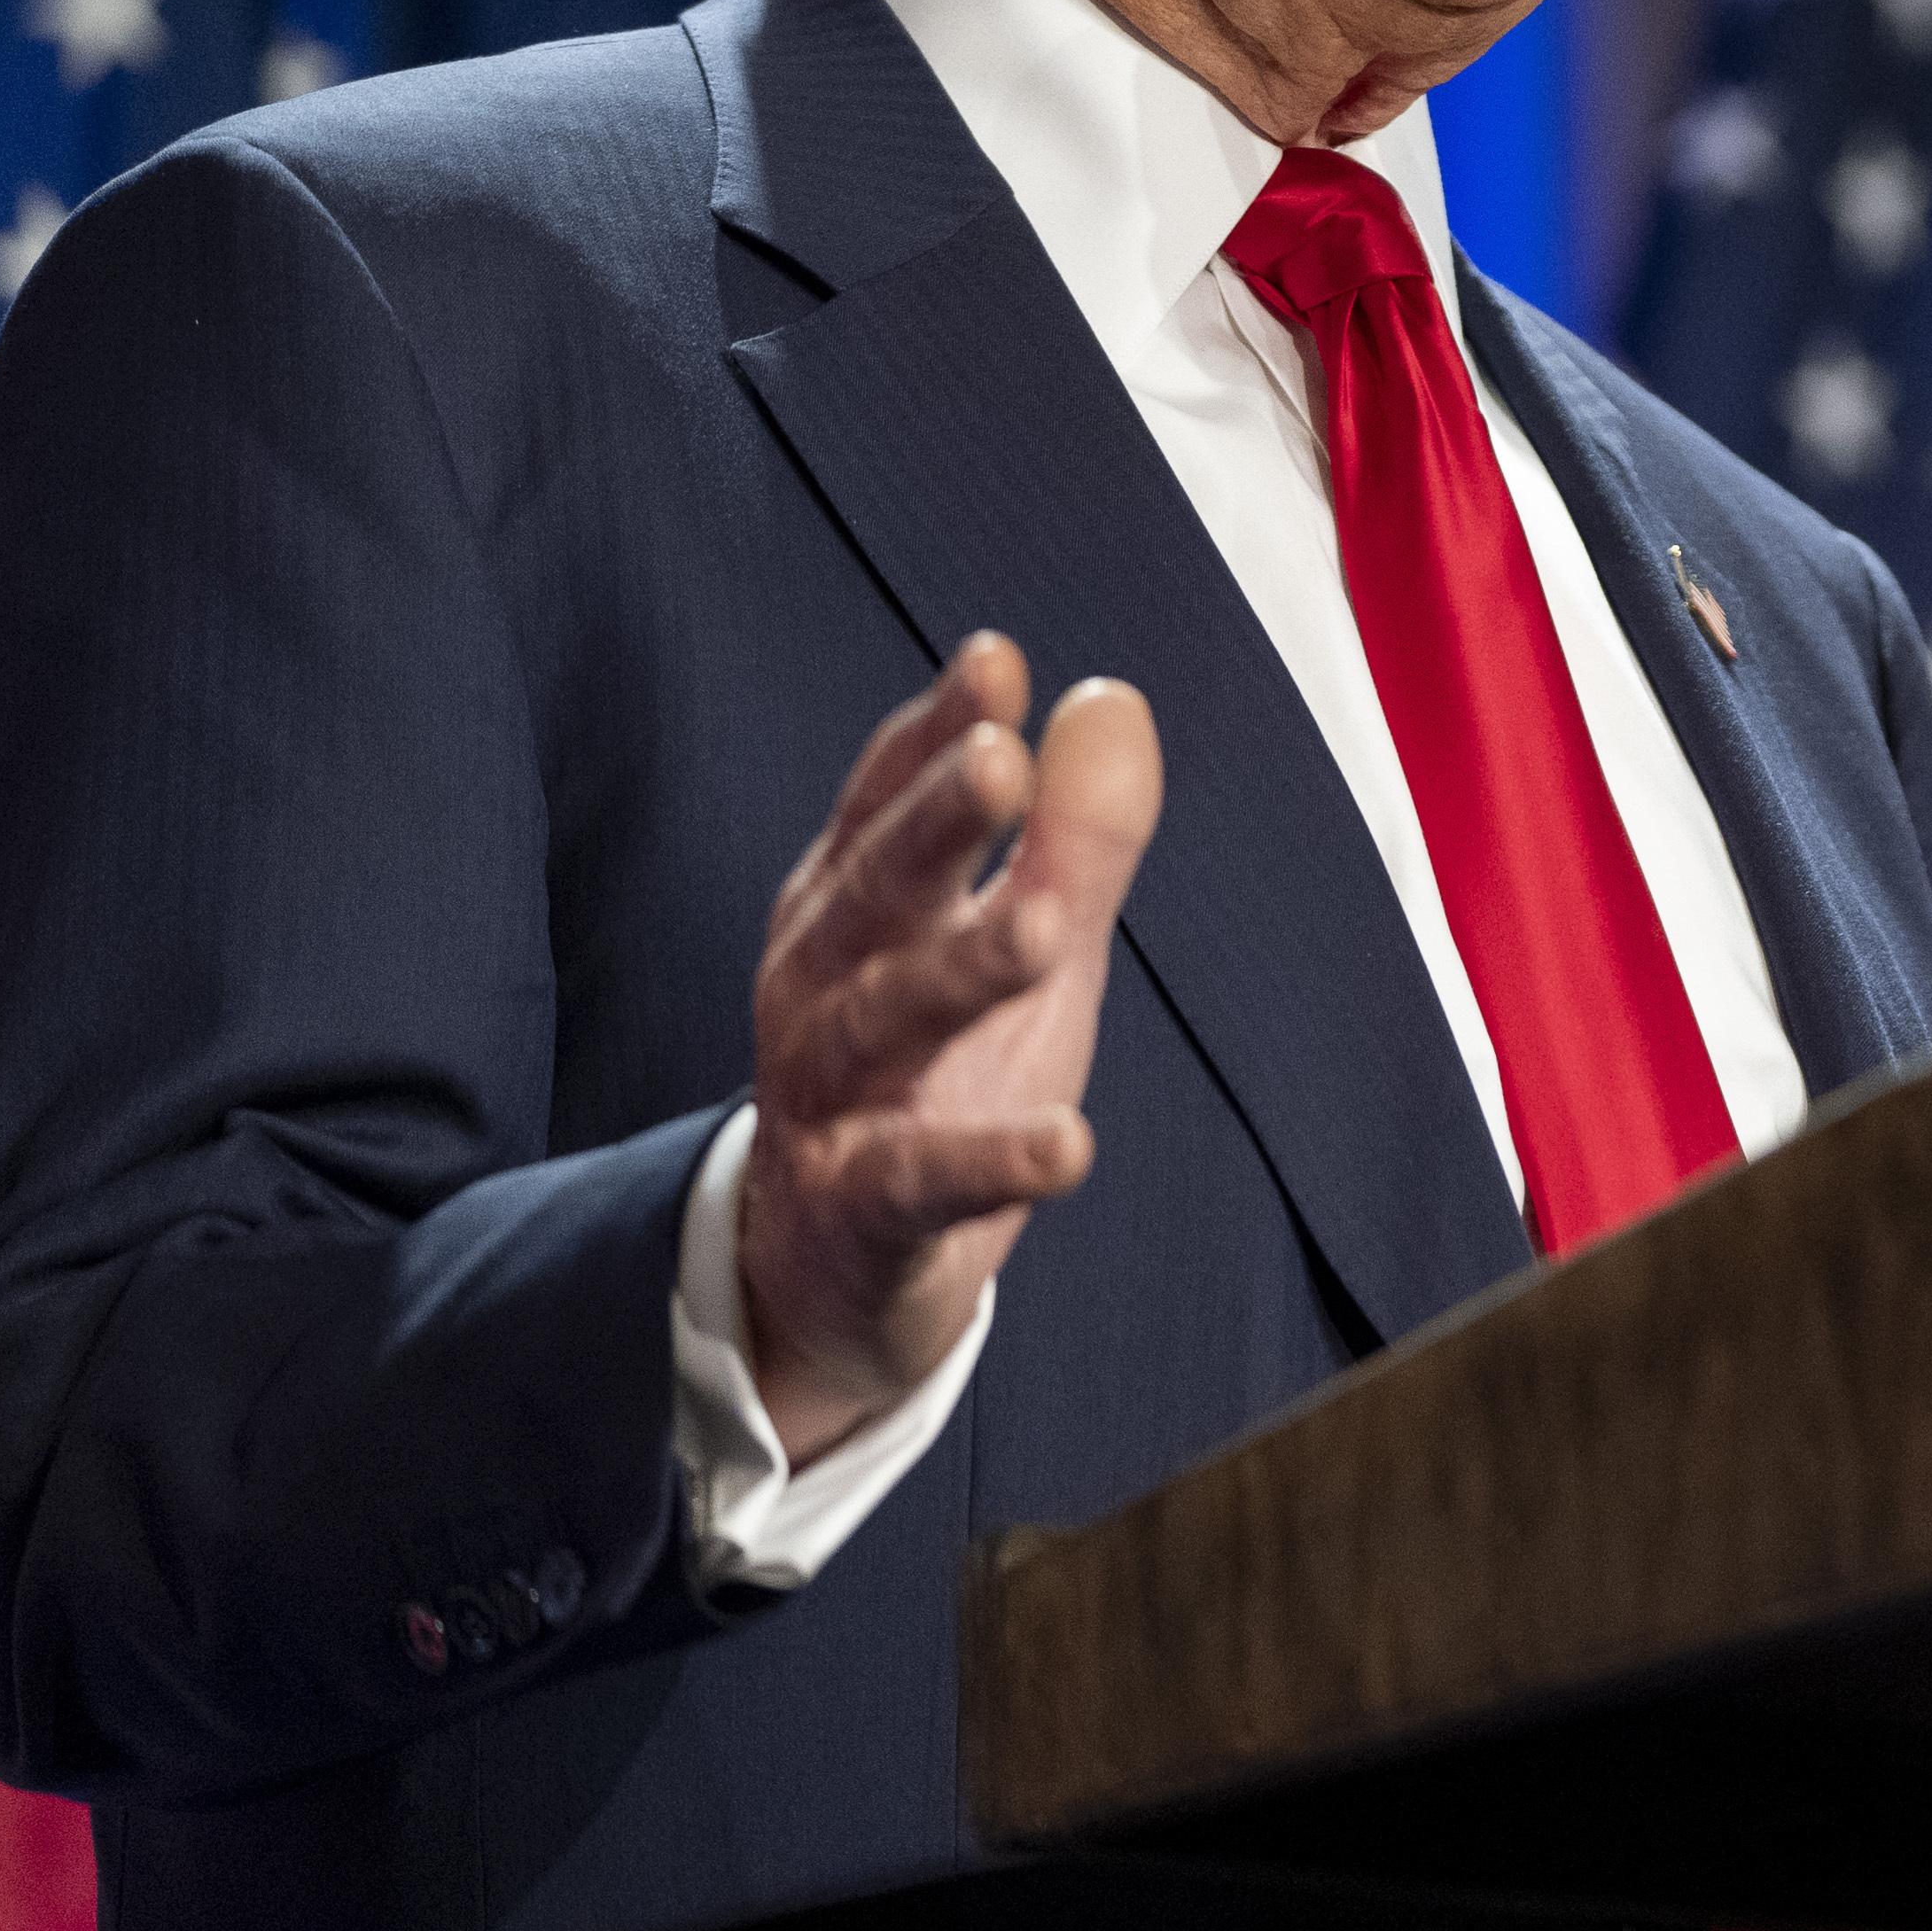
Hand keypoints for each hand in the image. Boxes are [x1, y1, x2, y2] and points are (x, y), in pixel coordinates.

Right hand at [739, 635, 1160, 1463]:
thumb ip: (1071, 834)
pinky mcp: (861, 1210)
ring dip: (961, 971)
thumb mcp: (1020, 943)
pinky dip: (992, 1162)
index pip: (886, 802)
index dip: (935, 733)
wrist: (833, 1270)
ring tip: (1048, 928)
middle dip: (932, 824)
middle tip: (1000, 759)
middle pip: (875, 892)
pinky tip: (1071, 1144)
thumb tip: (1110, 698)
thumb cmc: (937, 1071)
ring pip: (885, 1023)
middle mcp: (822, 987)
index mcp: (852, 908)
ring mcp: (829, 1100)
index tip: (995, 660)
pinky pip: (921, 1180)